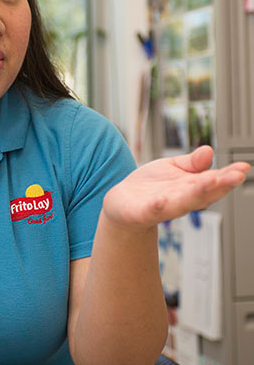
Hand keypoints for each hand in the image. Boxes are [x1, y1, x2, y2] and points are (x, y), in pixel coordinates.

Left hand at [103, 145, 249, 231]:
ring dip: (196, 194)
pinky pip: (151, 210)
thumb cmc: (150, 186)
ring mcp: (162, 207)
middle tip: (235, 175)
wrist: (122, 203)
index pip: (213, 181)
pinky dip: (157, 206)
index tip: (243, 167)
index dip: (229, 176)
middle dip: (219, 184)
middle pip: (203, 193)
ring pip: (182, 202)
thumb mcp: (173, 168)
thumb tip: (208, 151)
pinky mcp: (142, 212)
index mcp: (190, 188)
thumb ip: (191, 163)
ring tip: (210, 181)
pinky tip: (162, 200)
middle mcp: (180, 199)